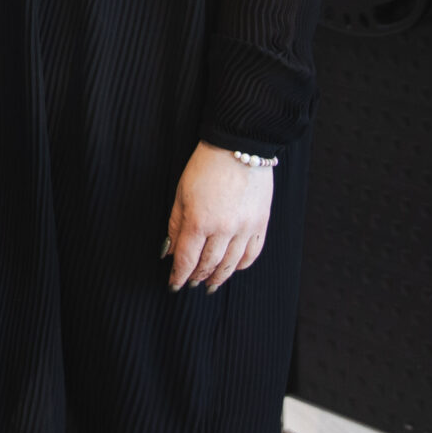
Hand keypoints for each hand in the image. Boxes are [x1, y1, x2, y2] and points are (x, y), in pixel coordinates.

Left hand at [165, 142, 275, 292]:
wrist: (239, 147)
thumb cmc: (205, 166)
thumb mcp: (181, 193)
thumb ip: (176, 225)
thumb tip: (170, 251)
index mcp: (199, 221)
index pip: (186, 259)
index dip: (178, 275)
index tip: (173, 285)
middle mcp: (224, 229)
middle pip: (208, 265)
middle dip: (197, 277)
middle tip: (191, 283)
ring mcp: (245, 228)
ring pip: (230, 264)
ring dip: (218, 277)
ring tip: (210, 284)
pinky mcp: (261, 224)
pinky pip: (252, 254)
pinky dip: (241, 266)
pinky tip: (232, 268)